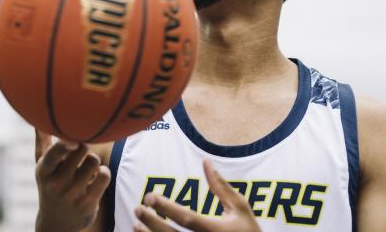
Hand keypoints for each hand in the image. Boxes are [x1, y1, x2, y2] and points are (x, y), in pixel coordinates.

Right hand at [34, 129, 110, 231]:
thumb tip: (39, 116)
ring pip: (94, 161)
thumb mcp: (42, 166)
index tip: (72, 139)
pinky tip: (96, 178)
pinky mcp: (88, 203)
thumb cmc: (50, 185)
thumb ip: (42, 141)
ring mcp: (72, 195)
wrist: (57, 224)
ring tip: (87, 168)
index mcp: (44, 171)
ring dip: (94, 161)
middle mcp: (56, 183)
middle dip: (85, 146)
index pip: (54, 153)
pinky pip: (105, 175)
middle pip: (81, 149)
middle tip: (81, 151)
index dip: (65, 143)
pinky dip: (104, 173)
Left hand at [134, 160, 260, 231]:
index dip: (167, 207)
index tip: (150, 196)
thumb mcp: (240, 208)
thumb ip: (221, 186)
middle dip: (151, 222)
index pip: (187, 219)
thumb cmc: (249, 231)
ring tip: (135, 223)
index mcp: (217, 231)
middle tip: (137, 207)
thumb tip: (205, 161)